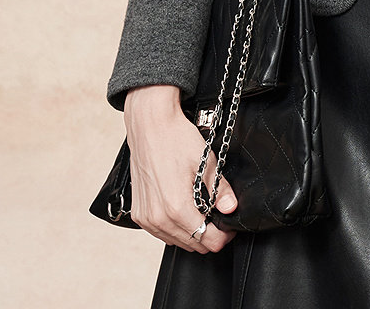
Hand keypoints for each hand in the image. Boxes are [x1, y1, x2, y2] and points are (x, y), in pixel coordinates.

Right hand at [123, 85, 239, 252]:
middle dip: (209, 234)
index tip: (229, 227)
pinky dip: (174, 227)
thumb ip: (219, 190)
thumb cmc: (176, 139)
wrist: (150, 125)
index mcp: (177, 207)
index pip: (206, 241)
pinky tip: (183, 209)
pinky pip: (160, 233)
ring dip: (191, 232)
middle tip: (218, 216)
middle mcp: (158, 218)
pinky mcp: (138, 214)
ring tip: (201, 210)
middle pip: (192, 244)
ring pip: (176, 241)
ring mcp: (146, 218)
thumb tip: (230, 208)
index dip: (223, 236)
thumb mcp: (206, 161)